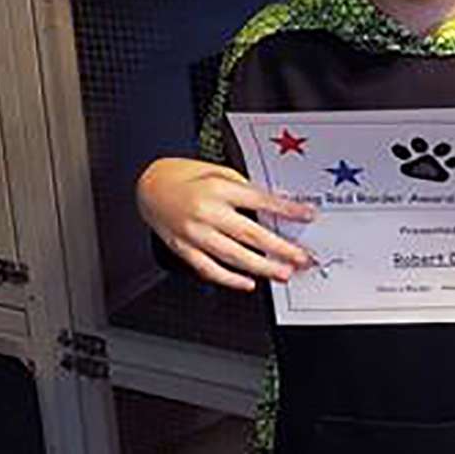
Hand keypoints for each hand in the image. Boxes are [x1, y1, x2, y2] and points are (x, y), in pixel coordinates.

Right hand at [137, 157, 314, 291]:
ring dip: (262, 267)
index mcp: (218, 189)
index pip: (261, 201)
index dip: (286, 210)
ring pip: (233, 256)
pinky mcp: (184, 249)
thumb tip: (272, 208)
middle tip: (301, 257)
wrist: (148, 186)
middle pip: (251, 234)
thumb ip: (244, 189)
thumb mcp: (219, 171)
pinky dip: (230, 279)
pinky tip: (248, 283)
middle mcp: (207, 212)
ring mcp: (194, 233)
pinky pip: (209, 269)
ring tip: (283, 273)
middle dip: (280, 248)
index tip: (306, 216)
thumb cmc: (184, 175)